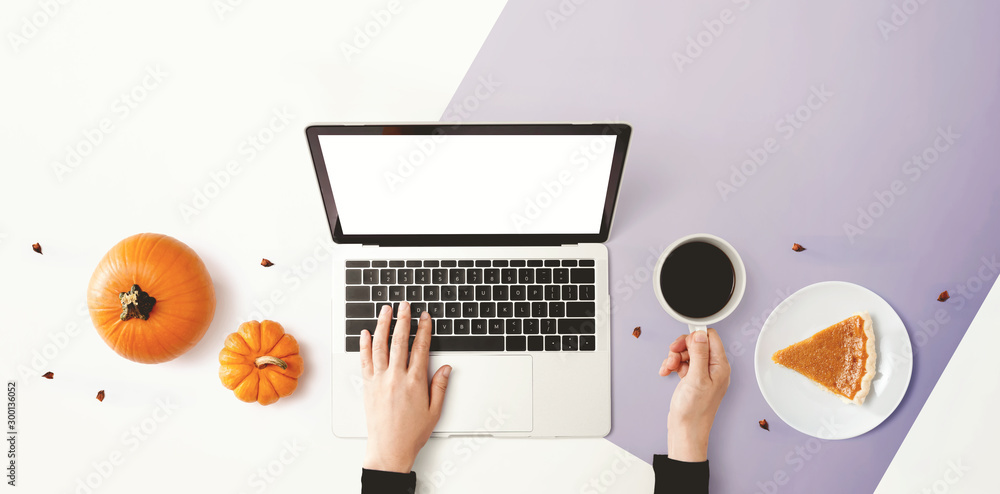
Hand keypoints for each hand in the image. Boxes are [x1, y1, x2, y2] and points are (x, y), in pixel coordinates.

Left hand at [360, 301, 450, 472]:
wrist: (389, 448)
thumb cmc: (411, 433)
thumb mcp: (434, 410)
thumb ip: (440, 386)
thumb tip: (445, 367)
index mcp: (415, 382)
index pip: (420, 348)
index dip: (423, 330)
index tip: (424, 317)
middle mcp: (396, 377)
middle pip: (399, 341)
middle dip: (403, 320)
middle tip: (404, 305)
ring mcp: (379, 380)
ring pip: (380, 346)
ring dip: (383, 326)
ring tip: (385, 311)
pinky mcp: (368, 385)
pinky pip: (365, 360)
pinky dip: (364, 345)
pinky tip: (366, 334)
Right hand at [658, 328, 729, 461]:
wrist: (686, 430)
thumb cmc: (694, 411)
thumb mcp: (696, 378)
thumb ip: (699, 354)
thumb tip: (700, 334)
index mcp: (720, 366)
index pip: (711, 338)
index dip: (695, 337)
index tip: (682, 343)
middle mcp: (713, 368)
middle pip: (696, 344)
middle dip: (681, 347)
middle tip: (673, 355)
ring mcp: (702, 374)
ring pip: (687, 353)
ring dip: (675, 357)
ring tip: (669, 367)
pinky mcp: (693, 379)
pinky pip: (682, 363)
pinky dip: (673, 365)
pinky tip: (667, 372)